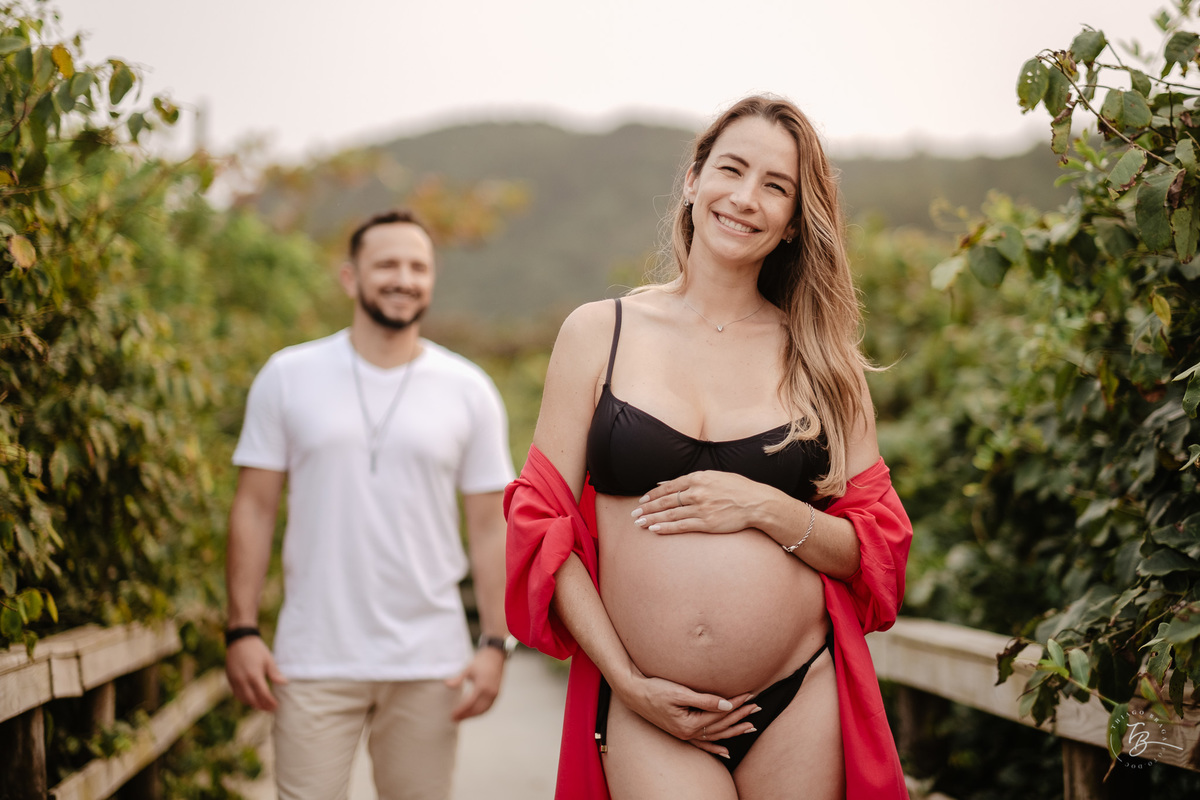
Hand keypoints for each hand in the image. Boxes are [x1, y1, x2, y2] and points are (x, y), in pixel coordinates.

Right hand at [225, 636, 287, 710]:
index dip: (270, 702)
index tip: (276, 706)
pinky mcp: (230, 679)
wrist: (240, 640)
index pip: (263, 694)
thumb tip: (284, 683)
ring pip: (243, 699)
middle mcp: (243, 680)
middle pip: (252, 700)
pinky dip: (244, 699)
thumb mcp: (268, 659)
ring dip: (252, 704)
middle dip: (262, 706)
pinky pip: (236, 694)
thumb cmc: (256, 649)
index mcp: (254, 675)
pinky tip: (251, 699)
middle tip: (270, 709)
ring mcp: (235, 680)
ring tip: (262, 706)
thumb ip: (274, 673)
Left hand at [446, 646, 504, 720]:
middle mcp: (490, 692)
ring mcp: (495, 694)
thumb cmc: (481, 662)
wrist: (496, 656)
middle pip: (477, 710)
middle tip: (454, 719)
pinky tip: (472, 713)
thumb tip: (447, 685)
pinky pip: (488, 707)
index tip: (452, 715)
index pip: (470, 703)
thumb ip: (458, 679)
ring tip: (462, 717)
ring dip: (473, 716)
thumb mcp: (468, 669)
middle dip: (466, 716)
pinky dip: (480, 712)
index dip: (461, 711)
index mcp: (482, 686)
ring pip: (483, 710)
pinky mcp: (497, 694)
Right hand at [619, 670, 757, 758]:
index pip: (720, 713)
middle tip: (757, 707)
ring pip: (715, 735)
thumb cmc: (654, 690)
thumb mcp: (679, 692)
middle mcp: (688, 733)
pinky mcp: (680, 732)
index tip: (750, 695)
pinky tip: (725, 753)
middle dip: (741, 716)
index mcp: (689, 723)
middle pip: (721, 725)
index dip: (736, 703)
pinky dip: (715, 748)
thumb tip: (727, 704)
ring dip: (733, 730)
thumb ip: (705, 700)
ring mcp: (685, 735)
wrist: (633, 693)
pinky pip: (702, 744)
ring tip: (751, 726)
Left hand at [631, 470, 766, 535]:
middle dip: (648, 507)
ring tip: (639, 523)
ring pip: (670, 514)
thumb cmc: (738, 488)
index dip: (653, 494)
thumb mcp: (715, 476)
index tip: (642, 499)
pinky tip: (655, 529)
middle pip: (666, 500)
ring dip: (652, 518)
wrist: (757, 503)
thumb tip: (668, 483)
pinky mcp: (706, 523)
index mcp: (698, 478)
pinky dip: (666, 527)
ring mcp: (701, 508)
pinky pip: (681, 526)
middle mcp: (697, 492)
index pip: (669, 487)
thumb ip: (692, 479)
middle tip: (634, 513)